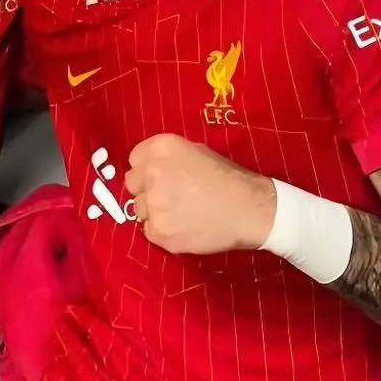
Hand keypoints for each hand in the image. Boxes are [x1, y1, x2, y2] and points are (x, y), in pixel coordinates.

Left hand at [125, 134, 276, 254]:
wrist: (248, 209)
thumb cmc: (226, 177)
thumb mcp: (196, 151)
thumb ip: (167, 157)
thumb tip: (150, 167)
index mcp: (161, 148)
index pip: (134, 159)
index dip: (147, 169)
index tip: (161, 177)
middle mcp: (152, 173)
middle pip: (132, 184)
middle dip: (146, 189)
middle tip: (170, 195)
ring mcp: (154, 205)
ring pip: (140, 209)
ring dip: (154, 211)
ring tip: (181, 212)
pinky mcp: (159, 232)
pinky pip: (149, 230)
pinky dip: (163, 230)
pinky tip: (183, 226)